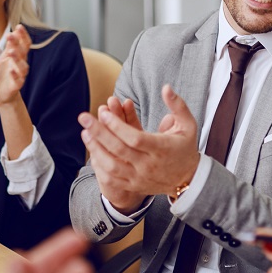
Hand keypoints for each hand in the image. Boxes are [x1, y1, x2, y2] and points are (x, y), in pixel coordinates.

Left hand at [0, 25, 30, 106]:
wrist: (4, 92)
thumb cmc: (5, 73)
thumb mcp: (6, 57)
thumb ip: (11, 46)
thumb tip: (13, 32)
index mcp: (19, 56)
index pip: (25, 44)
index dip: (23, 35)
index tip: (19, 26)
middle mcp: (22, 64)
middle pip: (23, 52)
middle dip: (17, 44)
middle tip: (10, 35)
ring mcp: (20, 75)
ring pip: (22, 66)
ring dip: (17, 58)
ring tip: (11, 51)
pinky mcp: (16, 85)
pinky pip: (18, 80)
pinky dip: (15, 75)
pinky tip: (11, 70)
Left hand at [79, 84, 199, 211]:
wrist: (188, 178)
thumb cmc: (186, 147)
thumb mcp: (188, 124)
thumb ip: (177, 105)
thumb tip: (166, 87)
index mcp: (162, 149)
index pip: (135, 138)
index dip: (117, 126)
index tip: (103, 112)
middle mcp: (149, 165)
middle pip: (119, 149)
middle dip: (99, 132)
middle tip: (83, 117)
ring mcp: (140, 177)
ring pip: (112, 166)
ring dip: (96, 149)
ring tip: (85, 133)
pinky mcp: (134, 185)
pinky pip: (112, 178)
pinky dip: (99, 165)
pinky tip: (92, 150)